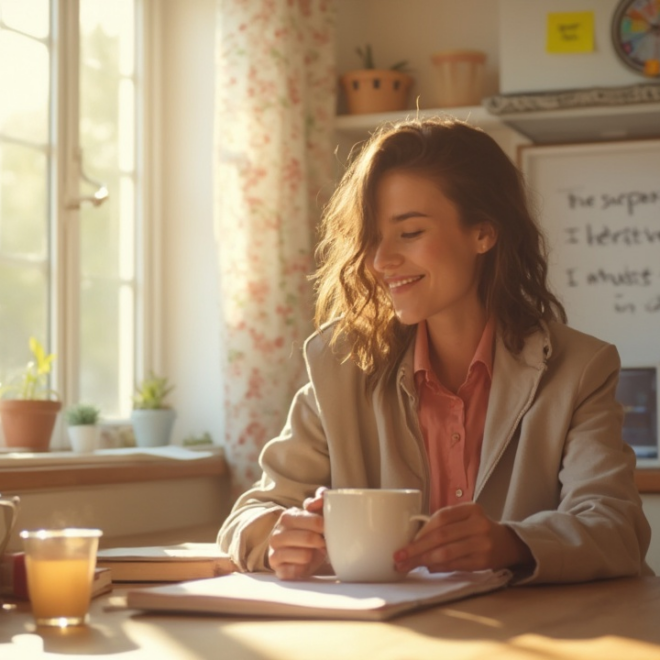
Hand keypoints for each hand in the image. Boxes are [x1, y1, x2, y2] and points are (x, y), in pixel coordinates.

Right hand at [267, 487, 326, 579]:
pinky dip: (305, 568)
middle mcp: (277, 534)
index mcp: (287, 517)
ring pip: (305, 556)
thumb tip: (320, 498)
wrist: (302, 552)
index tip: (326, 529)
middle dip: (321, 541)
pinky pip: (296, 572)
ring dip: (314, 555)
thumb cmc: (310, 530)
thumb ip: (320, 499)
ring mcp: (274, 553)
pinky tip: (305, 564)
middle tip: (323, 542)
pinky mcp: (278, 571)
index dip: (323, 526)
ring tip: (314, 552)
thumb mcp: (316, 512)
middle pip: (309, 538)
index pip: (312, 520)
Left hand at [393, 502, 532, 573]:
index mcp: (471, 509)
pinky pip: (455, 565)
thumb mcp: (465, 518)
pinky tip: (427, 568)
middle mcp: (478, 524)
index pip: (442, 517)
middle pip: (442, 536)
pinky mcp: (483, 562)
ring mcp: (483, 544)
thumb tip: (413, 541)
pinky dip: (439, 567)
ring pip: (447, 553)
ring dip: (424, 560)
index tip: (405, 542)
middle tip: (399, 558)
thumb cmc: (477, 529)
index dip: (422, 530)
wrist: (507, 543)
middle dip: (417, 548)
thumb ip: (444, 524)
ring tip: (408, 566)